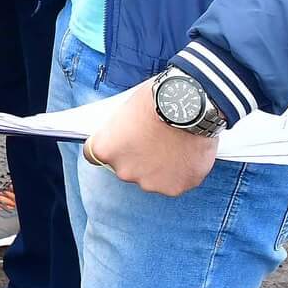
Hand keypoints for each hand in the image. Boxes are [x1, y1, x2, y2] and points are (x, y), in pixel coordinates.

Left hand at [81, 79, 218, 196]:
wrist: (193, 106)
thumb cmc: (158, 100)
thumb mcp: (126, 109)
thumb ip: (120, 132)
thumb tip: (124, 138)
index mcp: (106, 149)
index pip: (94, 154)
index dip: (109, 147)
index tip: (119, 142)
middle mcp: (124, 171)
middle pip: (126, 168)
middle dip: (136, 157)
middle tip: (154, 140)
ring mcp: (150, 182)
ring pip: (151, 177)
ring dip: (159, 167)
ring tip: (174, 146)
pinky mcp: (175, 187)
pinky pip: (174, 182)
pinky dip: (179, 173)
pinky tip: (186, 155)